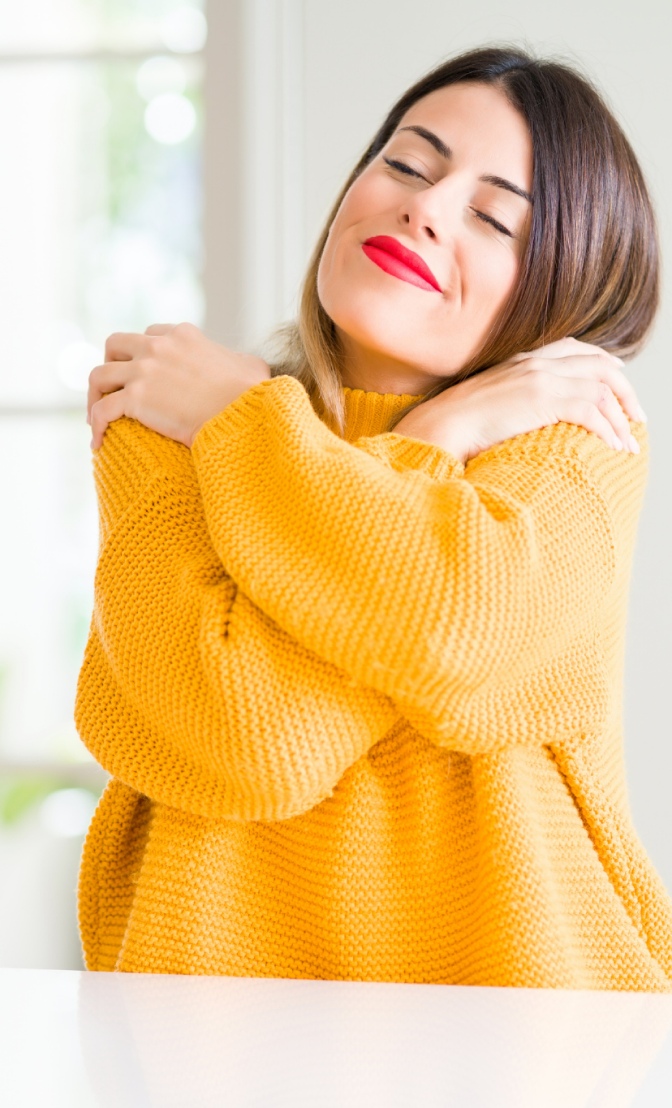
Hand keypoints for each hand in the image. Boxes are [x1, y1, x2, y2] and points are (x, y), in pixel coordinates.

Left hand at [87, 322, 270, 449]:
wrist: (244, 413)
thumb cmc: (253, 395)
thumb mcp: (250, 366)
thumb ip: (239, 360)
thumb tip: (249, 368)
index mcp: (183, 335)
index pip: (150, 334)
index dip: (142, 353)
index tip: (142, 373)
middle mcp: (158, 347)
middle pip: (115, 345)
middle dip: (110, 364)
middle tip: (112, 389)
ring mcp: (144, 371)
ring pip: (99, 375)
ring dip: (94, 395)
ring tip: (96, 417)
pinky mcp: (136, 399)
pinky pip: (102, 410)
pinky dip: (96, 425)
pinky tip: (98, 442)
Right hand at [394, 338, 646, 462]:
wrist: (438, 427)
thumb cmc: (454, 425)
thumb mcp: (487, 400)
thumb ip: (511, 398)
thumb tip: (523, 416)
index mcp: (522, 359)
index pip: (575, 348)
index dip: (603, 362)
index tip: (618, 381)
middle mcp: (536, 362)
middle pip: (600, 365)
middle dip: (625, 392)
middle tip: (637, 418)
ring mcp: (540, 378)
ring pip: (602, 390)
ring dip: (621, 419)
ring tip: (629, 443)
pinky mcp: (543, 399)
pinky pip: (592, 410)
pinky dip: (610, 430)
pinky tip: (615, 447)